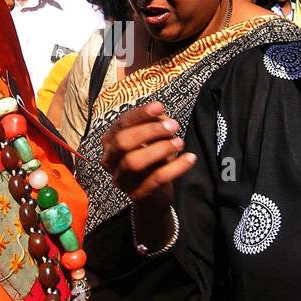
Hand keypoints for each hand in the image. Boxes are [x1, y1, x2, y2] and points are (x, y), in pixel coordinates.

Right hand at [100, 102, 196, 251]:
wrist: (153, 194)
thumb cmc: (151, 159)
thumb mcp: (152, 139)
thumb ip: (154, 125)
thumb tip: (162, 117)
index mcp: (110, 142)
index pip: (121, 124)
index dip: (140, 114)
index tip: (159, 107)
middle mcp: (110, 160)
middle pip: (123, 142)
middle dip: (149, 131)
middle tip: (173, 126)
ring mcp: (121, 179)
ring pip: (134, 162)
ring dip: (160, 149)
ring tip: (180, 142)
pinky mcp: (136, 194)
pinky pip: (155, 180)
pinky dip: (175, 168)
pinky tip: (190, 158)